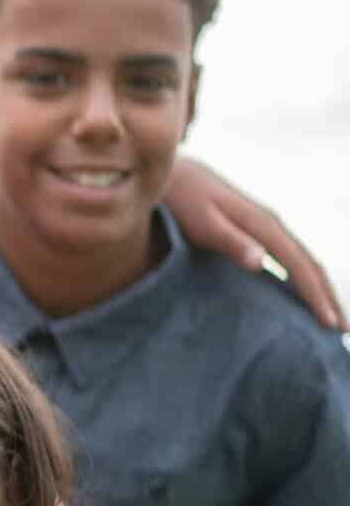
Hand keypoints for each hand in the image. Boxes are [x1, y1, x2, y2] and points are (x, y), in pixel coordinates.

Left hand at [166, 158, 342, 329]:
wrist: (171, 174)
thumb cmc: (182, 202)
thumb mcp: (202, 223)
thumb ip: (230, 242)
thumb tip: (261, 262)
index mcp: (264, 226)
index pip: (300, 266)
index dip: (316, 296)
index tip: (330, 325)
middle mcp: (272, 225)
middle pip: (310, 264)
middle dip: (329, 297)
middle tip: (343, 331)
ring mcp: (266, 226)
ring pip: (303, 261)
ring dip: (320, 289)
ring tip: (330, 318)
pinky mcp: (256, 230)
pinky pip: (290, 258)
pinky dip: (302, 278)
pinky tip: (300, 294)